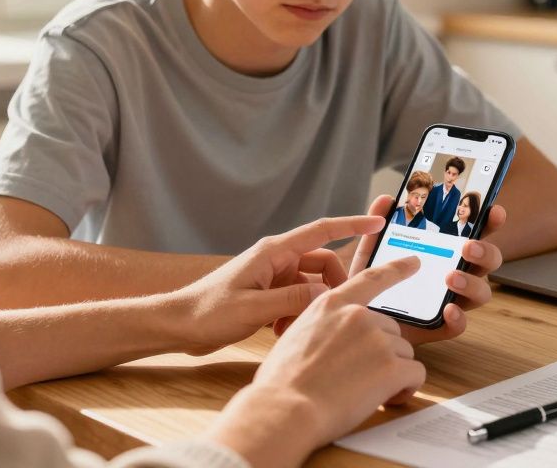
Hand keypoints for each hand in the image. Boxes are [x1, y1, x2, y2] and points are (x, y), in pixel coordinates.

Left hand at [171, 214, 385, 354]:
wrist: (179, 325)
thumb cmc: (208, 312)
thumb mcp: (253, 309)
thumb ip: (293, 300)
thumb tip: (327, 293)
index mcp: (274, 252)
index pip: (321, 231)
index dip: (352, 225)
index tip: (378, 224)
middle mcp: (277, 260)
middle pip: (323, 264)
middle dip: (334, 286)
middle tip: (335, 311)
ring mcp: (273, 277)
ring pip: (312, 286)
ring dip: (313, 306)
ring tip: (296, 328)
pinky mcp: (269, 294)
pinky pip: (298, 299)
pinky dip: (298, 315)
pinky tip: (283, 332)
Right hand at [204, 257, 425, 467]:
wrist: (284, 409)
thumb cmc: (283, 382)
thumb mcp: (298, 335)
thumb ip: (325, 326)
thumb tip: (340, 339)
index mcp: (332, 305)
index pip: (370, 279)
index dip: (395, 269)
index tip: (414, 262)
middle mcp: (358, 315)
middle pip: (391, 331)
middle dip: (382, 355)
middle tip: (355, 379)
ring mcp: (377, 338)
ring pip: (404, 354)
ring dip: (391, 374)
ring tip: (360, 392)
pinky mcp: (391, 365)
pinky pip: (416, 375)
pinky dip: (405, 389)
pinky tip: (382, 399)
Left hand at [348, 194, 506, 345]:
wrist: (358, 318)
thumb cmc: (373, 279)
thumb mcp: (372, 248)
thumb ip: (379, 223)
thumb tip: (386, 200)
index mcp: (447, 250)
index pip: (476, 233)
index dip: (490, 222)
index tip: (493, 211)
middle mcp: (457, 273)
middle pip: (487, 261)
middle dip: (485, 252)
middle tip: (467, 246)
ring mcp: (452, 300)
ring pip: (481, 293)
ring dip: (471, 283)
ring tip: (451, 277)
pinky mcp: (440, 325)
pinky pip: (458, 325)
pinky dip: (458, 318)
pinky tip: (448, 309)